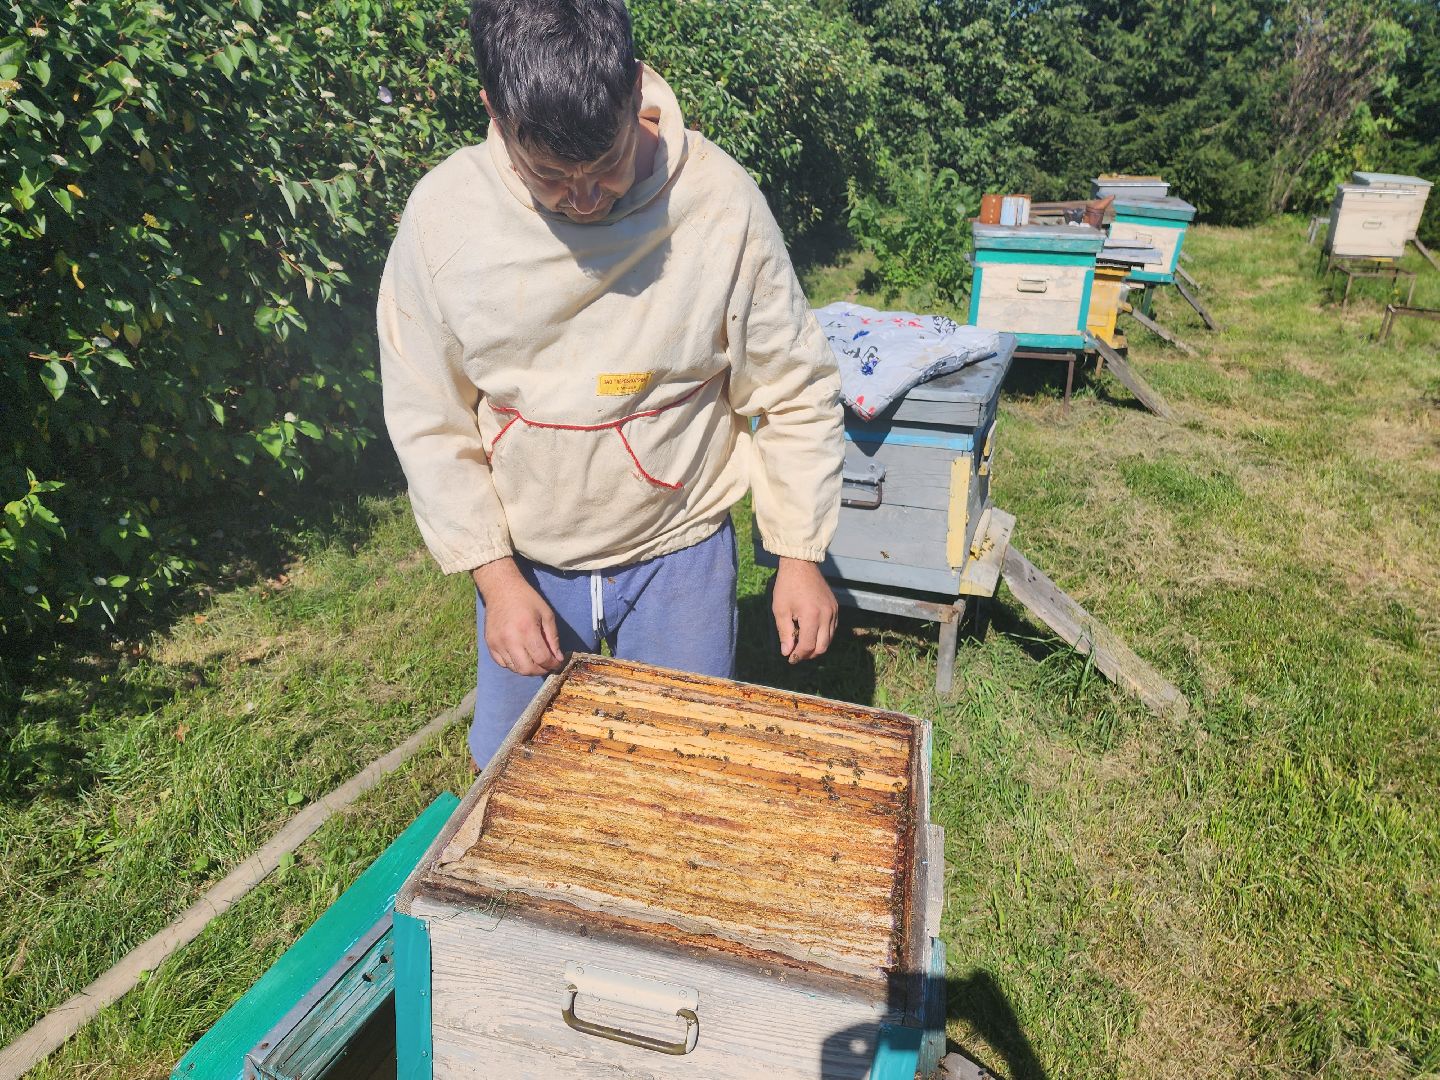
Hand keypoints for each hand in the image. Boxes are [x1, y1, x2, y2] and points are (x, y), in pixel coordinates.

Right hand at [472, 558, 565, 675]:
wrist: (501, 590)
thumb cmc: (527, 600)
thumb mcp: (547, 615)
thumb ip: (553, 638)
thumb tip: (558, 658)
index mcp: (527, 630)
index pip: (542, 658)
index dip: (553, 664)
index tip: (557, 662)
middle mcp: (510, 639)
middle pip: (527, 669)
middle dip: (540, 670)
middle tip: (547, 664)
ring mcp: (497, 643)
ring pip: (514, 669)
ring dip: (527, 668)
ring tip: (535, 659)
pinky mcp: (490, 644)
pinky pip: (503, 664)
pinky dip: (514, 664)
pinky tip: (521, 655)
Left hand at [772, 557, 838, 663]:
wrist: (800, 564)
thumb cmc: (787, 586)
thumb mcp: (780, 610)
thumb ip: (785, 632)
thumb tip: (787, 652)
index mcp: (811, 616)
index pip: (808, 645)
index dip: (798, 655)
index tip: (790, 658)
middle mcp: (826, 615)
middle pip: (822, 646)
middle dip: (809, 654)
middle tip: (796, 654)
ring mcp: (834, 611)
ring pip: (829, 639)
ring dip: (817, 646)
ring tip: (803, 645)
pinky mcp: (836, 607)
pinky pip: (833, 628)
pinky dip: (823, 636)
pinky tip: (811, 634)